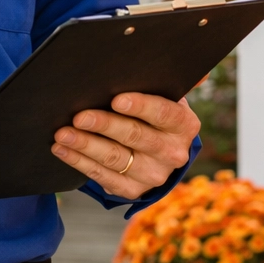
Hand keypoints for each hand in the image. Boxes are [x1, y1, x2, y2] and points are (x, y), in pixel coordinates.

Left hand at [52, 93, 200, 199]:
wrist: (157, 152)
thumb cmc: (154, 113)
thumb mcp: (168, 95)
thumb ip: (174, 79)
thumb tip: (201, 71)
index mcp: (185, 125)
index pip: (164, 113)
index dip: (141, 106)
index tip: (116, 99)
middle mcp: (174, 153)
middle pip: (136, 137)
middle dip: (104, 125)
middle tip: (78, 116)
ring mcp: (154, 175)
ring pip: (115, 159)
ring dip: (85, 145)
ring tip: (62, 133)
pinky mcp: (133, 191)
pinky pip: (102, 177)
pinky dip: (79, 162)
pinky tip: (63, 149)